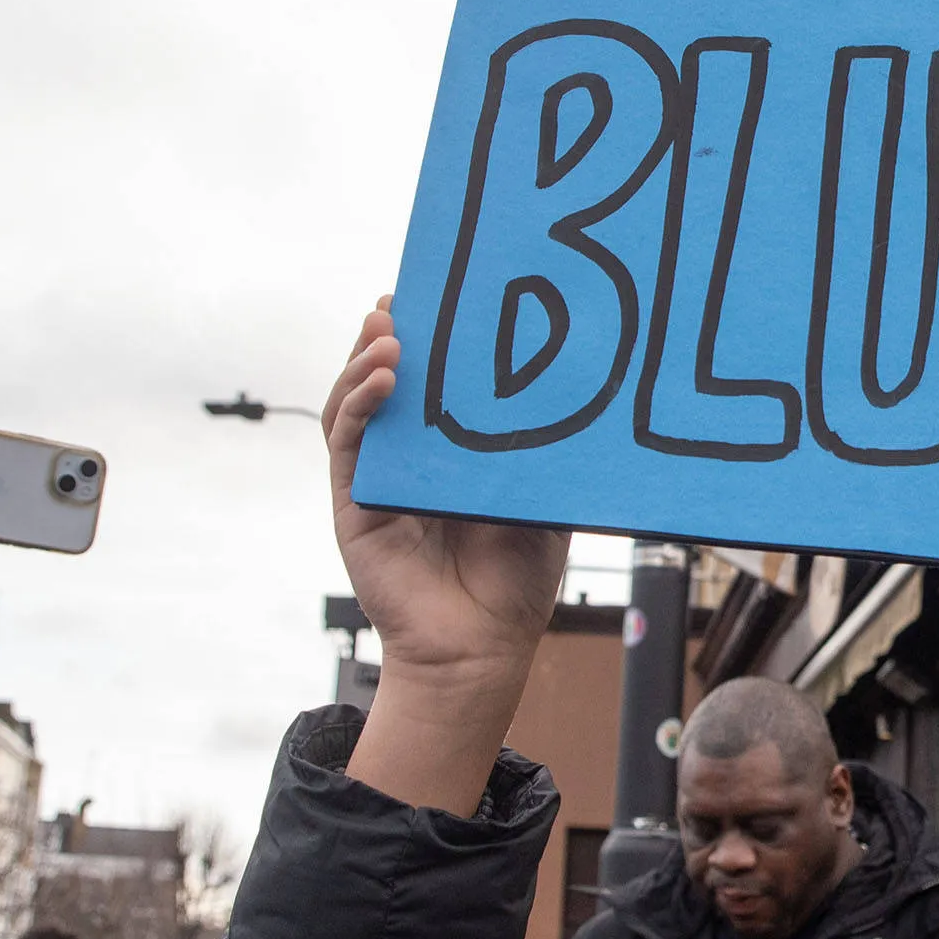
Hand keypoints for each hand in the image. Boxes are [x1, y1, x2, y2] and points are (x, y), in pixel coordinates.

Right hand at [330, 299, 572, 812]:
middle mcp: (409, 456)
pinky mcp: (354, 503)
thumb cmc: (516, 579)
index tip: (443, 290)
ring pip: (356, 400)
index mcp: (451, 449)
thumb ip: (544, 452)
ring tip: (389, 326)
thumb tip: (590, 394)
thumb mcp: (544, 499)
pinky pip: (348, 443)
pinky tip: (384, 379)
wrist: (483, 648)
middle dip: (390, 331)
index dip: (431, 334)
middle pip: (385, 378)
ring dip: (366, 359)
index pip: (433, 378)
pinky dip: (360, 404)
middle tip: (405, 294)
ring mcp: (377, 477)